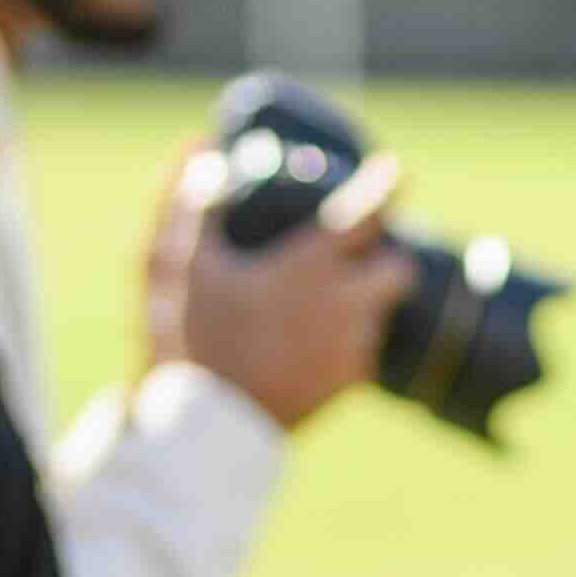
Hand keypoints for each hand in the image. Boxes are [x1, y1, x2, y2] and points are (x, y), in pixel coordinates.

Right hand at [155, 143, 408, 428]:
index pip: (368, 211)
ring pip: (380, 313)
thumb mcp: (175, 260)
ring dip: (362, 302)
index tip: (395, 171)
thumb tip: (203, 147)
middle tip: (358, 254)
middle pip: (399, 268)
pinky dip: (347, 342)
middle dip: (386, 257)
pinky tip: (312, 343)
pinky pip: (364, 353)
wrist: (205, 429)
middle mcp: (346, 305)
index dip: (386, 184)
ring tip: (319, 303)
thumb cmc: (188, 338)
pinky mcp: (348, 386)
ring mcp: (352, 349)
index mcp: (311, 264)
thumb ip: (190, 198)